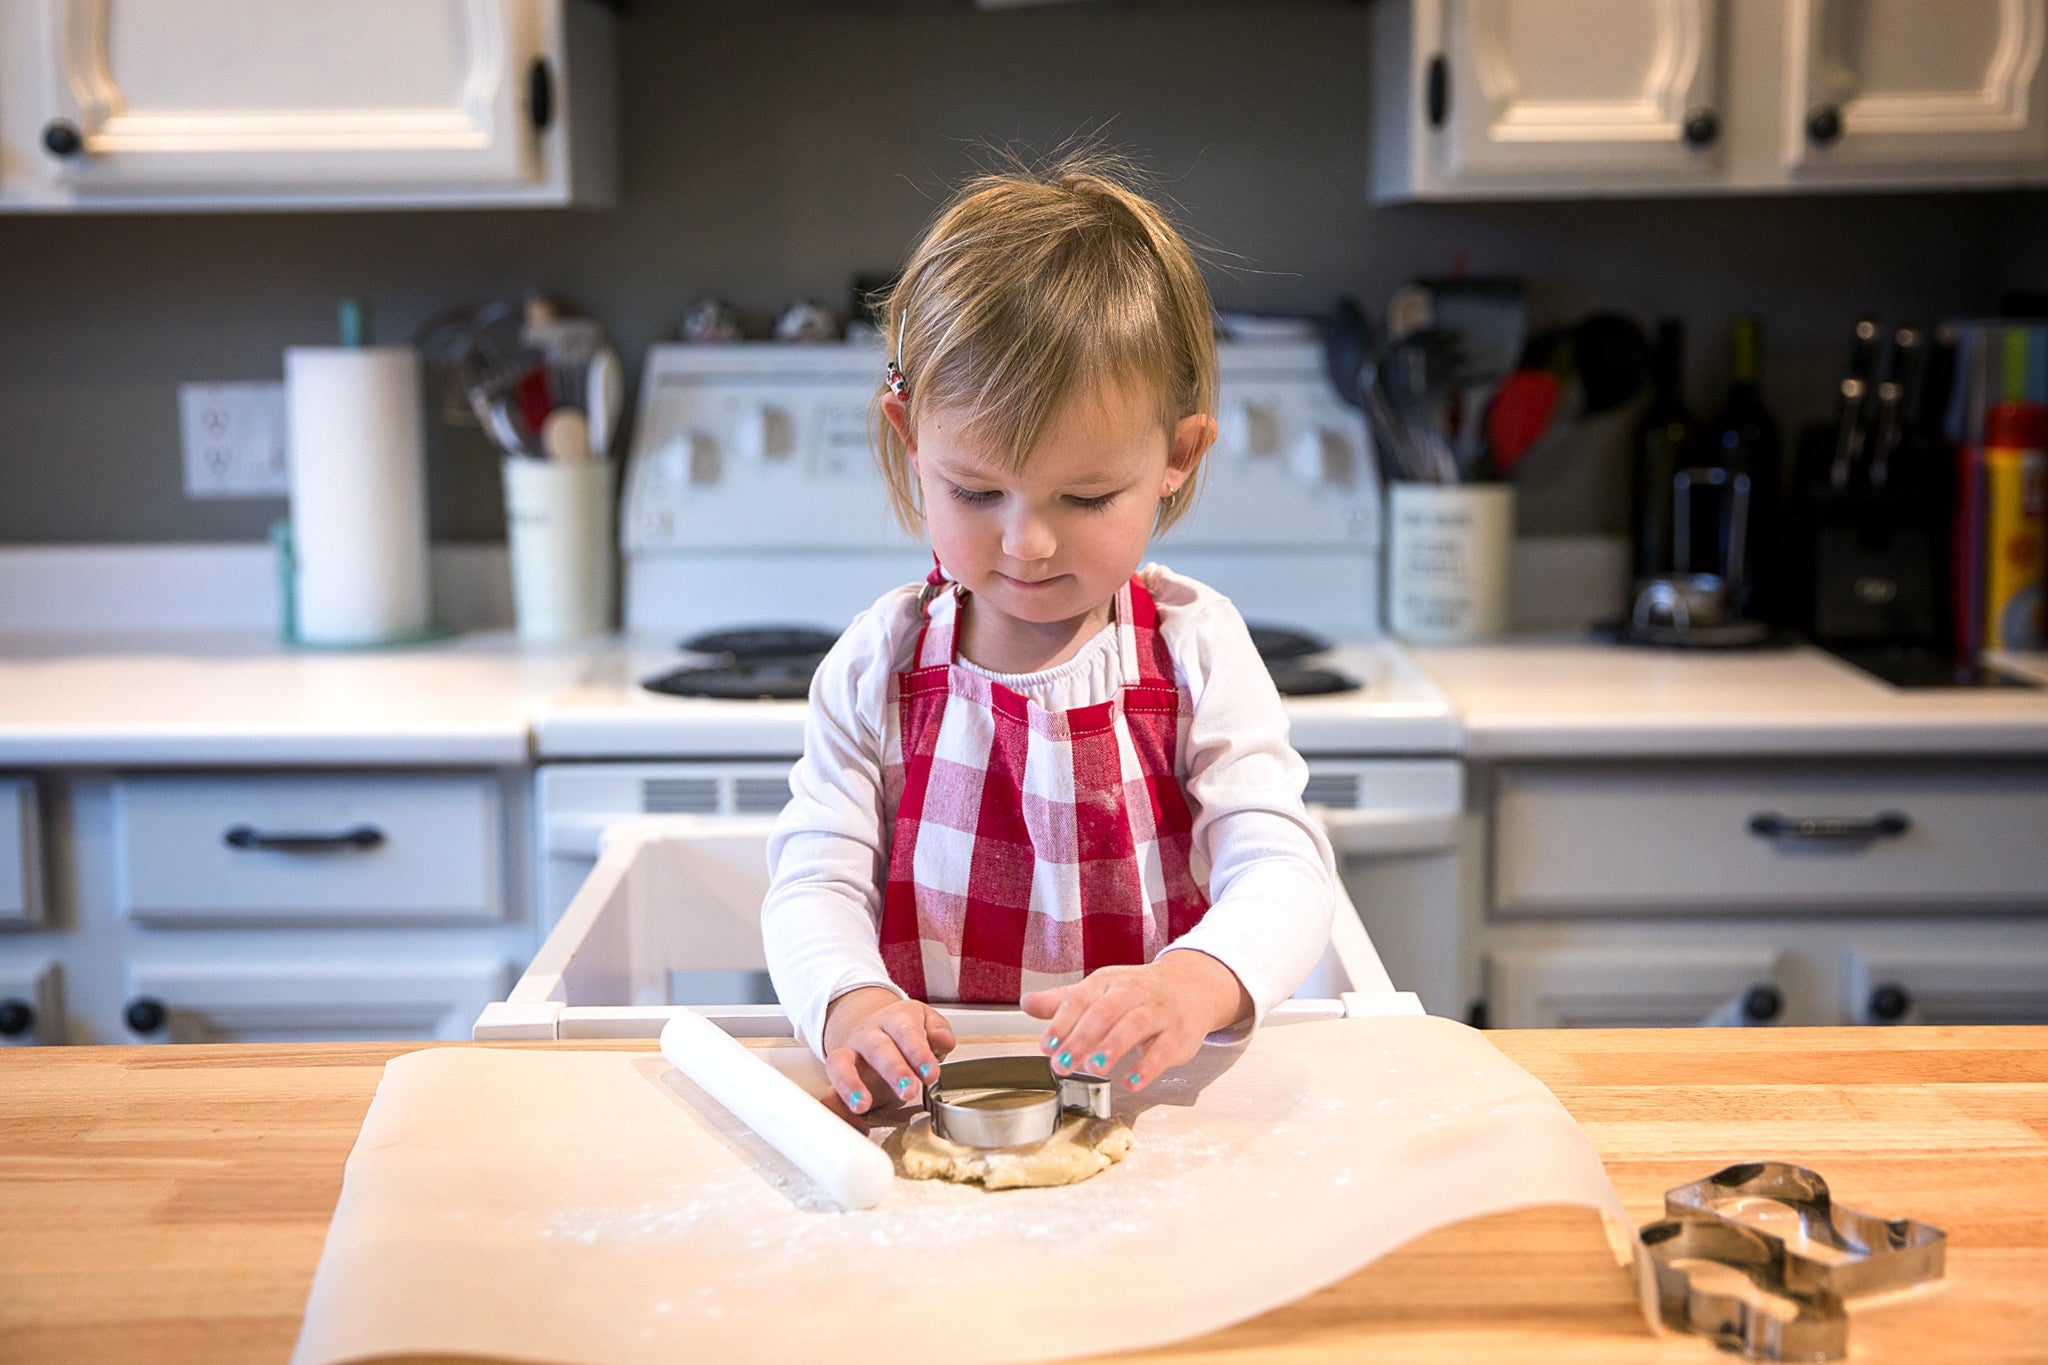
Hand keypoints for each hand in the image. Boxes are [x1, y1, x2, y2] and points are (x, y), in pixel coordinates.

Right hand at [820, 986, 954, 1114]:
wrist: (873, 1027)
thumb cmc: (906, 1032)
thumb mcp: (927, 1023)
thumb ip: (938, 1031)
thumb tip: (941, 1040)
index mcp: (896, 1019)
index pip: (906, 1031)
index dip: (918, 1052)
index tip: (931, 1074)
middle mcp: (869, 1034)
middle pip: (877, 1047)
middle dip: (893, 1070)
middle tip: (908, 1091)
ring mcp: (849, 1053)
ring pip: (840, 1063)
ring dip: (850, 1084)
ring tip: (863, 1106)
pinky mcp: (837, 1077)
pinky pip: (828, 1092)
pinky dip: (836, 1108)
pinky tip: (855, 1125)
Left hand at [1020, 951, 1250, 1091]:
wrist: (1191, 987)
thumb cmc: (1138, 993)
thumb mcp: (1100, 992)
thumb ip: (1064, 1002)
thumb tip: (1027, 1003)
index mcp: (1108, 982)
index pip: (1081, 999)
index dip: (1062, 1022)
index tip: (1046, 1045)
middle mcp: (1133, 993)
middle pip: (1105, 1012)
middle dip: (1083, 1038)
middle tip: (1063, 1063)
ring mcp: (1158, 1013)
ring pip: (1136, 1025)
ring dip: (1113, 1047)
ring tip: (1095, 1068)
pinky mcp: (1179, 1035)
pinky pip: (1164, 1050)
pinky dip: (1148, 1067)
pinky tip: (1132, 1082)